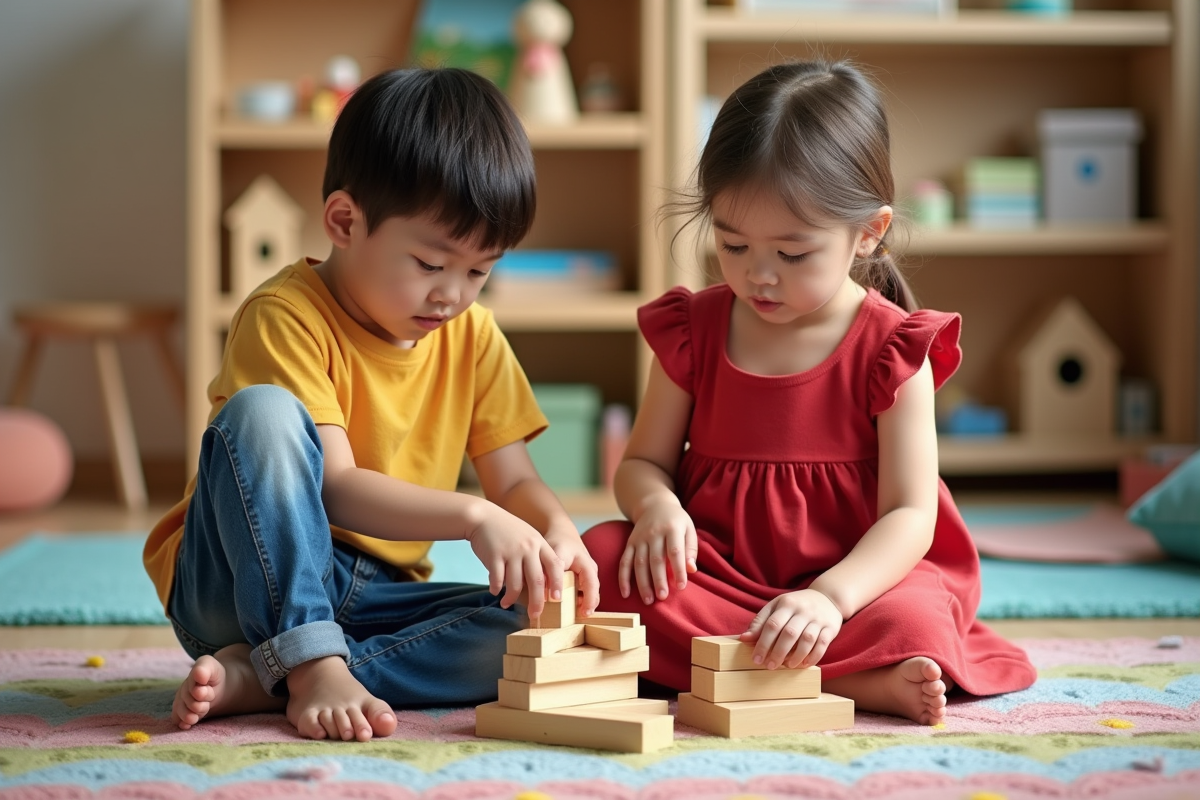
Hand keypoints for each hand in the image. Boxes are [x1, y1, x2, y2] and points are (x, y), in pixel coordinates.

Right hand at [466, 502, 563, 617]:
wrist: (483, 517)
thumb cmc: (507, 531)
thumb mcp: (528, 537)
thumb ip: (537, 556)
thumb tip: (544, 584)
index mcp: (539, 543)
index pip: (555, 566)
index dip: (557, 584)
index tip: (557, 599)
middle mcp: (528, 548)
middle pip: (537, 580)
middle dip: (538, 602)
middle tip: (536, 615)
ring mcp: (511, 552)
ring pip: (516, 584)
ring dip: (512, 598)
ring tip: (507, 604)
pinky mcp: (494, 556)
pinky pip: (498, 580)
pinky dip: (496, 589)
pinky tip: (494, 592)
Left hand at [544, 521, 599, 617]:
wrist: (562, 533)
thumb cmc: (559, 542)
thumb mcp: (555, 553)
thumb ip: (553, 570)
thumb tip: (546, 589)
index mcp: (588, 566)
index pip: (592, 585)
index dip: (589, 599)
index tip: (584, 612)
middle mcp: (591, 572)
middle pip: (593, 593)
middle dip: (588, 606)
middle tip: (580, 619)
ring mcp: (587, 576)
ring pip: (589, 595)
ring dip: (583, 606)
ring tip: (573, 618)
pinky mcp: (581, 580)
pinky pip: (582, 593)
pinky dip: (577, 601)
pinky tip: (567, 610)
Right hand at [619, 497, 697, 604]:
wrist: (654, 505)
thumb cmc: (676, 521)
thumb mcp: (689, 529)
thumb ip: (691, 550)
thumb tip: (691, 570)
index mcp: (672, 528)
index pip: (675, 551)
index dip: (678, 569)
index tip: (681, 587)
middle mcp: (654, 533)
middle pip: (655, 559)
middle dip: (658, 580)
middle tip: (662, 597)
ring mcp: (639, 538)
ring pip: (639, 562)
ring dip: (642, 583)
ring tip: (648, 600)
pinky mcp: (629, 543)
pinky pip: (624, 562)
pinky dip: (623, 578)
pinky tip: (626, 593)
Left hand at [739, 589, 842, 668]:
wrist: (827, 597)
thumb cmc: (796, 605)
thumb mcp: (777, 606)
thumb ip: (761, 622)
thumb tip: (744, 638)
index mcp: (787, 603)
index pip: (772, 625)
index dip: (763, 643)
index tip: (756, 658)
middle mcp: (803, 610)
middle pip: (789, 634)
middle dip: (778, 652)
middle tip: (770, 666)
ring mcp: (818, 619)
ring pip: (807, 640)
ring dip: (796, 656)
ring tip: (787, 666)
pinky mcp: (830, 628)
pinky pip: (822, 645)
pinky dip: (813, 657)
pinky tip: (804, 664)